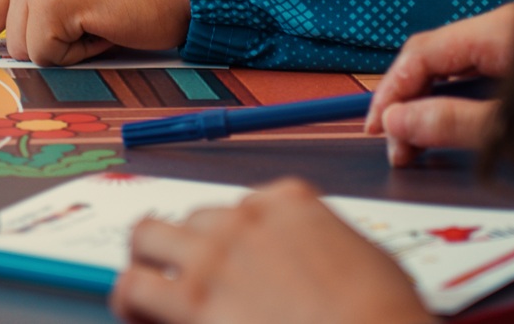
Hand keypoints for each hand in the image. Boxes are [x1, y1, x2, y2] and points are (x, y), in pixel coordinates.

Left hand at [0, 0, 190, 64]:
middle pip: (3, 32)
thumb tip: (13, 45)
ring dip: (70, 47)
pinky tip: (108, 19)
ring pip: (25, 48)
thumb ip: (42, 12)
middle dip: (44, 45)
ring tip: (106, 17)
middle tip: (68, 25)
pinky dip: (83, 50)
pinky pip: (49, 53)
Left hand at [111, 179, 434, 323]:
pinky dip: (130, 301)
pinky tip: (137, 315)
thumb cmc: (382, 312)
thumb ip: (323, 249)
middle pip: (191, 217)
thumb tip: (314, 266)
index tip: (229, 262)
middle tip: (182, 277)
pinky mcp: (193, 301)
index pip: (238, 207)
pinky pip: (135, 288)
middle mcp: (245, 219)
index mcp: (289, 201)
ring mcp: (214, 256)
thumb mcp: (364, 258)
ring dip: (145, 262)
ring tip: (143, 291)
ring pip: (147, 236)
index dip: (229, 239)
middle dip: (185, 247)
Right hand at [366, 4, 513, 175]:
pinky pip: (471, 75)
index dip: (392, 89)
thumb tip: (394, 123)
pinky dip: (450, 100)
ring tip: (410, 144)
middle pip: (433, 55)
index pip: (423, 52)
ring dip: (425, 101)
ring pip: (449, 65)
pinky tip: (442, 127)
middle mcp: (501, 27)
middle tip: (391, 146)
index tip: (374, 129)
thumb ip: (449, 124)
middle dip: (405, 97)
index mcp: (498, 30)